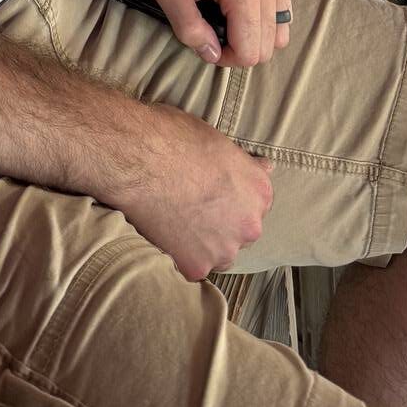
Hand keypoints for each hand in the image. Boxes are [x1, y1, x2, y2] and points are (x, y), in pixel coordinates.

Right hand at [107, 102, 273, 278]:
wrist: (140, 160)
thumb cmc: (175, 139)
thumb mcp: (218, 140)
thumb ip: (244, 163)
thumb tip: (267, 167)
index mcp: (259, 190)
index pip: (256, 204)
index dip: (234, 199)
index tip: (215, 193)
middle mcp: (250, 224)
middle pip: (241, 231)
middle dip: (222, 223)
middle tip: (193, 207)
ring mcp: (224, 249)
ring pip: (219, 253)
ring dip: (205, 243)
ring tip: (178, 221)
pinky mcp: (197, 267)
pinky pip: (193, 266)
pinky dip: (181, 255)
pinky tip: (166, 233)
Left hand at [138, 0, 290, 66]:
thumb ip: (189, 28)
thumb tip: (212, 54)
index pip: (249, 50)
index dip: (225, 58)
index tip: (203, 42)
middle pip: (267, 46)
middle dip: (238, 51)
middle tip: (209, 35)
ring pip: (279, 34)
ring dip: (253, 39)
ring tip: (224, 26)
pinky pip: (282, 14)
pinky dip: (264, 25)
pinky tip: (238, 16)